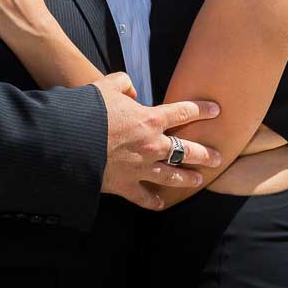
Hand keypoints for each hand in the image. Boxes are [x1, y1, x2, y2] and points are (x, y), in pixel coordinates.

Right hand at [94, 73, 222, 210]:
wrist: (70, 142)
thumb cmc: (89, 111)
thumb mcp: (106, 86)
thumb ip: (123, 83)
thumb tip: (131, 90)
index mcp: (149, 119)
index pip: (183, 112)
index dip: (201, 110)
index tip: (216, 111)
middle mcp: (151, 145)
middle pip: (186, 150)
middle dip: (204, 154)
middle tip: (218, 157)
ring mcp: (141, 168)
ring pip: (172, 176)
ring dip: (187, 178)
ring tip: (198, 180)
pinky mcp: (126, 185)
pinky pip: (144, 197)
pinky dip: (153, 201)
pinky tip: (161, 204)